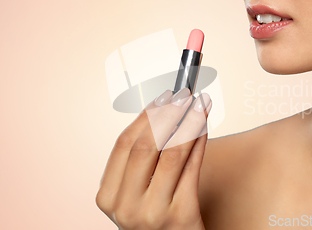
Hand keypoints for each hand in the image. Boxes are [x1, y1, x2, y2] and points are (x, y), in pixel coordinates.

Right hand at [96, 87, 211, 229]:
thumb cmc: (156, 219)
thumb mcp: (137, 194)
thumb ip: (142, 161)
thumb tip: (164, 112)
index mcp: (108, 197)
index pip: (123, 144)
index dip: (144, 116)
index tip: (161, 97)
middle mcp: (126, 207)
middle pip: (145, 145)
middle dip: (167, 113)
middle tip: (183, 94)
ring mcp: (153, 214)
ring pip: (171, 153)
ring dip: (188, 122)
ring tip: (199, 104)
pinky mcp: (181, 216)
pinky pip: (192, 168)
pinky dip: (199, 141)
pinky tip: (204, 126)